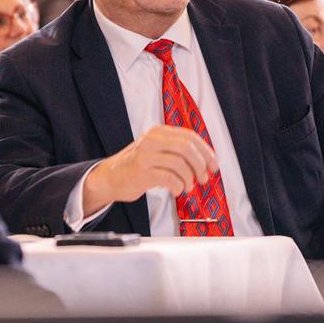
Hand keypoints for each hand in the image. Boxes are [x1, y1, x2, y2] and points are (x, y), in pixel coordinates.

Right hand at [82, 125, 217, 212]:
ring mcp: (145, 155)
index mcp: (159, 132)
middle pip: (187, 148)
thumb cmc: (138, 166)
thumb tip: (206, 162)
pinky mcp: (141, 172)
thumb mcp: (157, 151)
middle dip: (200, 165)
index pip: (190, 136)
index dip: (206, 151)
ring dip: (189, 179)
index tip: (213, 165)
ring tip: (188, 187)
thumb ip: (178, 152)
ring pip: (179, 164)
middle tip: (204, 178)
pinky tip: (178, 190)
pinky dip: (178, 186)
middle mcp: (152, 140)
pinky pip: (169, 178)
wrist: (110, 177)